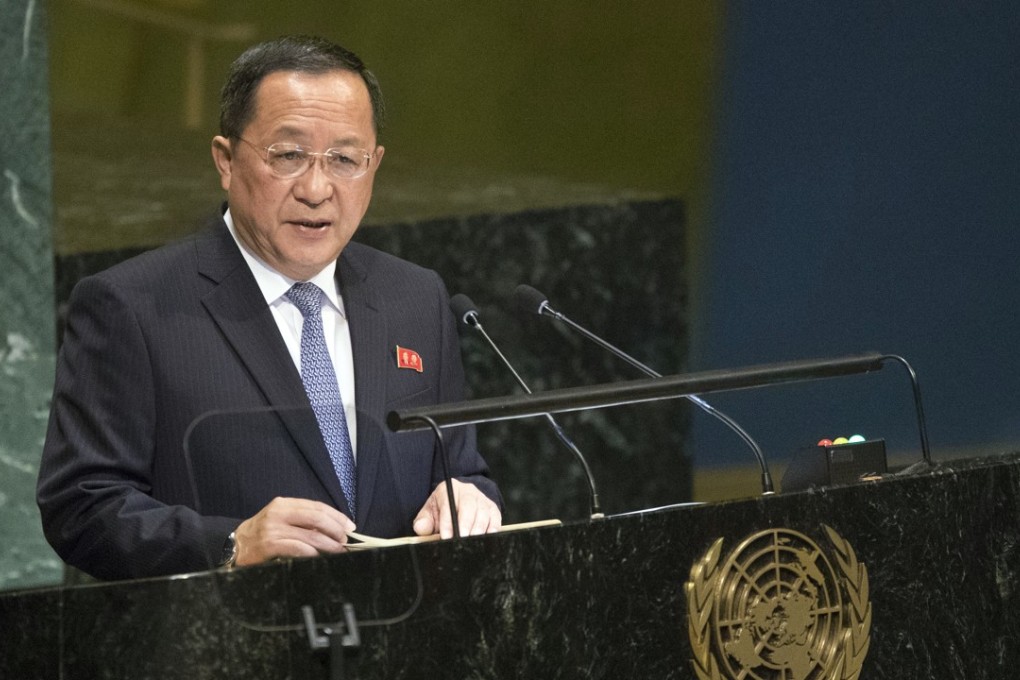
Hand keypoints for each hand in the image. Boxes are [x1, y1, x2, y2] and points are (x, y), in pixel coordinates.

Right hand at [233, 497, 355, 566]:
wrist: (233, 546)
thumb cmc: (261, 534)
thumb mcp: (280, 519)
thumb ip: (301, 520)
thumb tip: (332, 527)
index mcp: (284, 504)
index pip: (316, 507)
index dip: (336, 516)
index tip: (350, 526)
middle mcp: (278, 513)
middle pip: (316, 518)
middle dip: (336, 530)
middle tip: (346, 540)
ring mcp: (273, 529)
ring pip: (310, 535)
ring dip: (329, 544)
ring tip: (338, 550)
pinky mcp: (269, 545)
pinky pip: (297, 548)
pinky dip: (312, 553)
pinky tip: (320, 556)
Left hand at [412, 479, 501, 538]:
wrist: (460, 499)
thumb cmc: (443, 509)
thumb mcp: (430, 511)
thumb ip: (424, 521)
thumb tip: (421, 528)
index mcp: (449, 489)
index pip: (448, 505)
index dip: (447, 522)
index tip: (446, 537)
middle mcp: (468, 491)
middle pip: (469, 507)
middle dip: (465, 526)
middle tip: (461, 540)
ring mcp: (482, 500)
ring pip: (484, 513)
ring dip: (479, 530)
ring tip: (473, 543)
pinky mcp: (493, 509)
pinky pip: (495, 520)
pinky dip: (492, 531)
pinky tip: (487, 541)